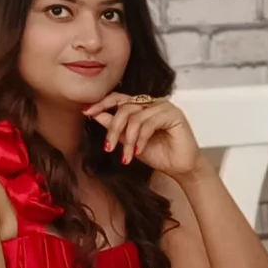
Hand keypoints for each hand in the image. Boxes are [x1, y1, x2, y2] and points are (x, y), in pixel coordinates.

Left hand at [83, 92, 200, 173]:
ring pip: (135, 117)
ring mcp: (163, 106)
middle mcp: (152, 102)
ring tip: (126, 155)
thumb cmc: (159, 155)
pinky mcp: (173, 114)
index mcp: (142, 106)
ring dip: (128, 139)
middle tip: (108, 147)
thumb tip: (95, 115)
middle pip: (124, 107)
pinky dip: (140, 139)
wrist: (181, 169)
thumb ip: (115, 127)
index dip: (102, 104)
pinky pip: (149, 123)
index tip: (87, 113)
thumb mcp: (129, 141)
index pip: (118, 98)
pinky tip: (138, 151)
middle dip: (113, 129)